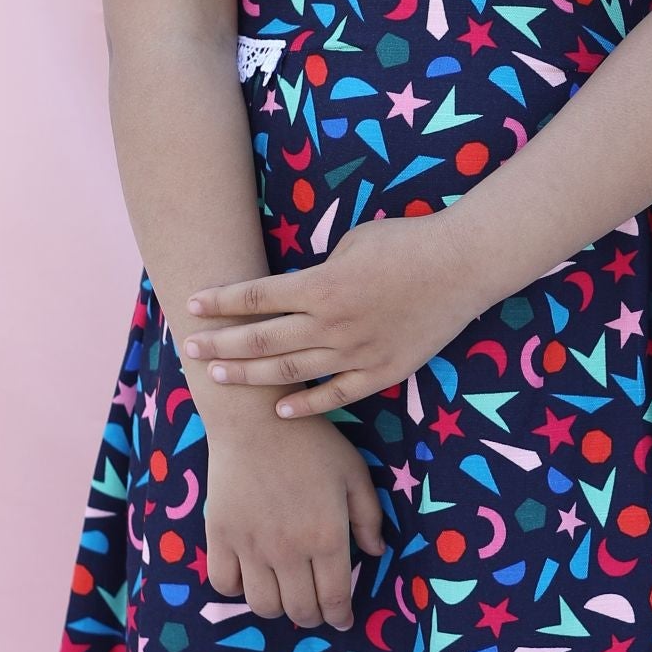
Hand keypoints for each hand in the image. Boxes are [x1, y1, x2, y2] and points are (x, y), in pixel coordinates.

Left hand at [184, 213, 482, 418]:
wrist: (463, 266)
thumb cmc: (408, 243)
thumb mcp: (352, 242)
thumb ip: (319, 270)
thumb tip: (298, 290)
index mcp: (321, 285)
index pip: (256, 296)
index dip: (221, 302)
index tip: (192, 304)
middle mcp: (332, 324)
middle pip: (263, 339)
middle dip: (221, 343)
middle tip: (188, 348)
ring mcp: (357, 352)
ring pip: (291, 372)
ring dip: (251, 375)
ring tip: (218, 377)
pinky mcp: (382, 371)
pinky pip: (336, 395)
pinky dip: (306, 404)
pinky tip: (280, 410)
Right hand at [200, 408, 385, 629]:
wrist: (255, 419)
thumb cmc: (312, 442)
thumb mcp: (354, 473)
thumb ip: (368, 517)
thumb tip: (374, 553)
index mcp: (326, 536)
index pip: (334, 598)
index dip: (340, 617)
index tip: (343, 620)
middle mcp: (289, 549)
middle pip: (299, 609)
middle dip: (313, 617)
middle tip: (316, 608)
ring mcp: (251, 545)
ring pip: (262, 605)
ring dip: (277, 608)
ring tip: (285, 594)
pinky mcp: (220, 536)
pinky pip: (224, 583)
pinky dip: (237, 589)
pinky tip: (250, 576)